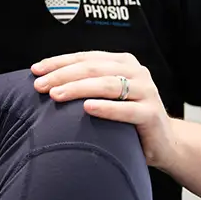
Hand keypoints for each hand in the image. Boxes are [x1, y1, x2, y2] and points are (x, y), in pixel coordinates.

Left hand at [31, 51, 175, 167]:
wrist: (165, 143)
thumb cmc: (127, 116)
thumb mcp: (107, 94)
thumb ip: (87, 82)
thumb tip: (46, 79)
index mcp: (122, 61)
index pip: (84, 57)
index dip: (58, 62)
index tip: (35, 70)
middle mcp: (135, 71)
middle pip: (92, 68)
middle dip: (62, 75)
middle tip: (40, 85)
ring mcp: (146, 91)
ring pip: (107, 85)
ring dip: (78, 88)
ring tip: (56, 95)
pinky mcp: (152, 114)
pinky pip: (126, 110)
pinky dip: (105, 108)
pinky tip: (87, 108)